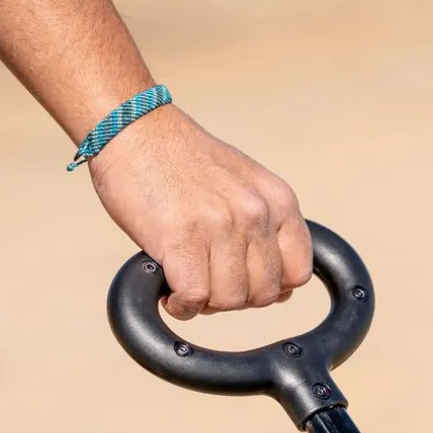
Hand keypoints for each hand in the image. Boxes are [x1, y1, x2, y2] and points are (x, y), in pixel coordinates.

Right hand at [88, 105, 312, 319]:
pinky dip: (181, 305)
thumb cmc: (183, 159)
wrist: (134, 128)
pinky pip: (194, 299)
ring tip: (187, 281)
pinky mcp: (182, 240)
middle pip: (264, 293)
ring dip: (206, 301)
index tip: (246, 282)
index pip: (298, 272)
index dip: (272, 287)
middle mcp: (255, 213)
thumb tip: (278, 285)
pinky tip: (171, 290)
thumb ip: (265, 227)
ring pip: (230, 300)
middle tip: (209, 281)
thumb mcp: (245, 183)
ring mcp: (221, 227)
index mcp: (278, 200)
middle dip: (235, 297)